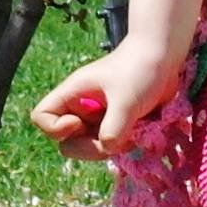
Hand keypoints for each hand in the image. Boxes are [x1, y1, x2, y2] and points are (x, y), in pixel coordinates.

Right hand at [31, 35, 184, 163]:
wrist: (164, 57)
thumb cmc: (139, 69)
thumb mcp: (125, 99)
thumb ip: (113, 128)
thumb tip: (107, 149)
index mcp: (73, 94)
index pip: (42, 117)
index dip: (56, 128)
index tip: (81, 122)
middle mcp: (81, 108)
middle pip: (66, 142)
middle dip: (89, 147)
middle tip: (114, 138)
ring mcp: (98, 118)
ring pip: (90, 147)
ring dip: (109, 148)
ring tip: (131, 134)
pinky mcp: (116, 125)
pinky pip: (110, 146)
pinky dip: (122, 146)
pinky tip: (138, 133)